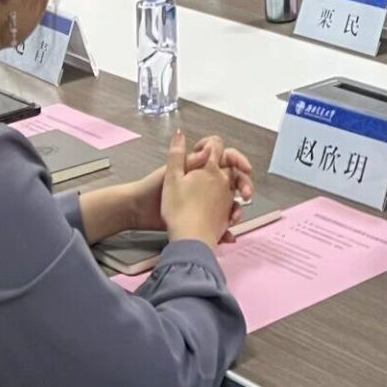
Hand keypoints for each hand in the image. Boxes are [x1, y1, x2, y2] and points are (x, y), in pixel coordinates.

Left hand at [160, 129, 240, 245]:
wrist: (139, 212)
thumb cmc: (152, 189)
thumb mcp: (172, 173)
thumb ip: (190, 161)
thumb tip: (209, 150)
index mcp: (199, 166)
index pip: (225, 157)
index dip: (238, 160)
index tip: (245, 168)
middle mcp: (205, 181)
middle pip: (233, 180)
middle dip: (244, 186)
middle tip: (247, 194)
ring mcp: (205, 200)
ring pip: (230, 202)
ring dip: (237, 210)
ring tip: (235, 219)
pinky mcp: (202, 218)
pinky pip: (220, 222)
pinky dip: (226, 229)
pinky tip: (228, 236)